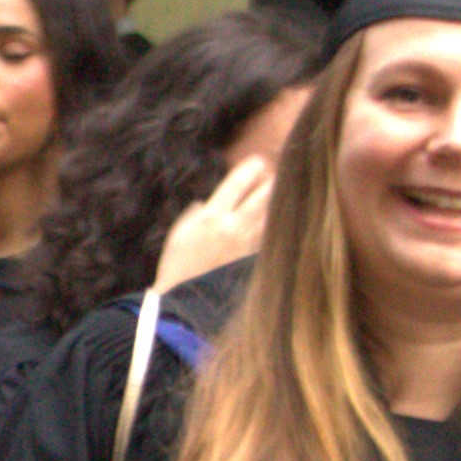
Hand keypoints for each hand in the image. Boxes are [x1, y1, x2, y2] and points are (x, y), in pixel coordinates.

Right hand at [153, 156, 273, 291]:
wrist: (187, 300)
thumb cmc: (178, 265)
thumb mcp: (180, 232)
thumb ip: (197, 213)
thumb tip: (210, 202)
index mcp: (212, 217)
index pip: (237, 184)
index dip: (251, 169)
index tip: (259, 161)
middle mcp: (234, 228)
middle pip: (262, 198)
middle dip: (271, 182)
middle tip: (276, 174)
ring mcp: (247, 245)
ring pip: (270, 216)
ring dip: (276, 202)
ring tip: (282, 191)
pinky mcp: (254, 260)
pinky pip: (269, 237)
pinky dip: (275, 225)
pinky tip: (280, 219)